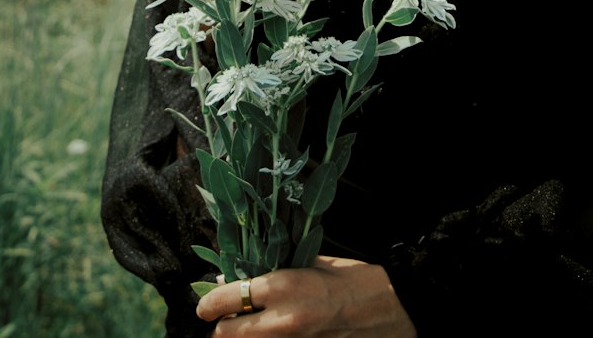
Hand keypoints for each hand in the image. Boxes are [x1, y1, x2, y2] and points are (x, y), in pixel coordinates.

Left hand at [194, 256, 416, 335]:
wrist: (389, 309)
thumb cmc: (351, 279)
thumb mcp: (310, 263)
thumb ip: (272, 270)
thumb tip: (236, 277)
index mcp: (283, 286)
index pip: (229, 297)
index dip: (209, 303)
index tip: (204, 305)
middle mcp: (282, 320)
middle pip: (228, 335)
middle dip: (221, 328)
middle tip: (222, 320)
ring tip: (248, 325)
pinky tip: (269, 334)